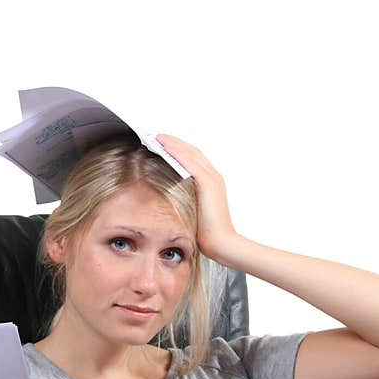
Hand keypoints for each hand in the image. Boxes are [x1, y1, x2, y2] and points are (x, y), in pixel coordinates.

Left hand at [154, 133, 238, 259]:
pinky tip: (163, 147)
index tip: (163, 144)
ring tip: (156, 137)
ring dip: (172, 144)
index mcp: (211, 183)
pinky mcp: (208, 183)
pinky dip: (176, 152)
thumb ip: (185, 202)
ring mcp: (212, 178)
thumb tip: (168, 203)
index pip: (194, 159)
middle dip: (174, 142)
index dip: (179, 150)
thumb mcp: (193, 214)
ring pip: (190, 153)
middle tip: (156, 136)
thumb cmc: (207, 234)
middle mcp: (214, 176)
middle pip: (192, 152)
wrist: (221, 243)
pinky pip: (189, 162)